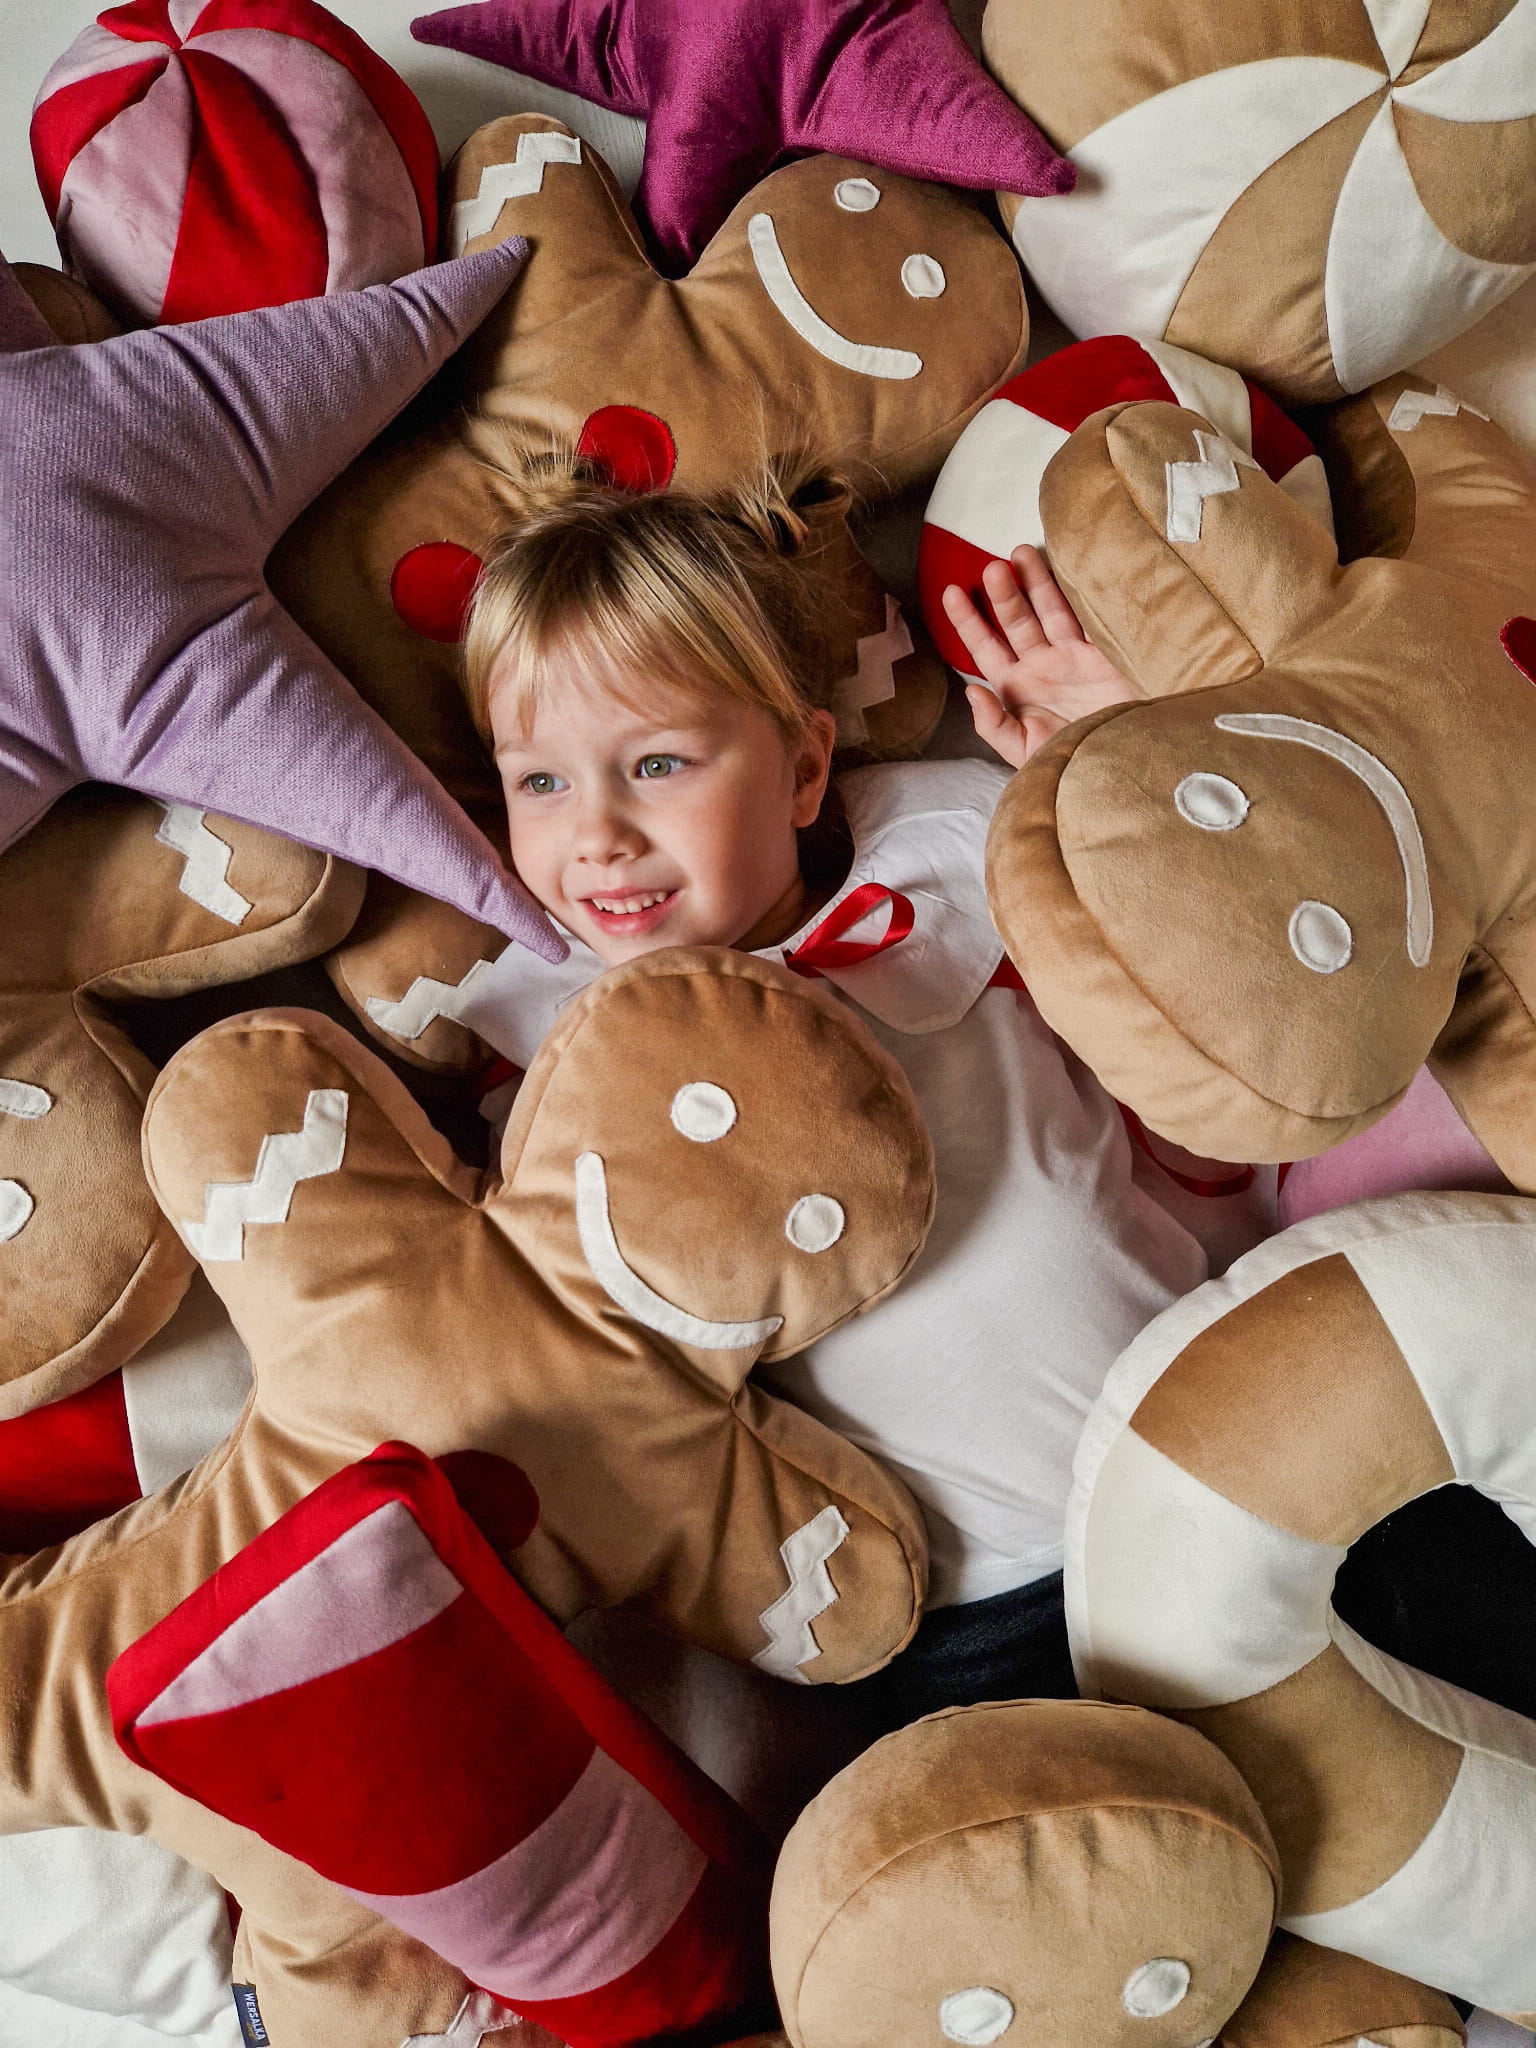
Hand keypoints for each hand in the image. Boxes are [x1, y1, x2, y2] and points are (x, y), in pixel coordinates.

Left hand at [942, 545, 1131, 767]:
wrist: (1121, 767)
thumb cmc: (1069, 766)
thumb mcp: (1025, 753)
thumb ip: (995, 725)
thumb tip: (971, 690)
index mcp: (1015, 689)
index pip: (984, 648)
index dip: (967, 621)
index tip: (949, 592)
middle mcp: (1040, 667)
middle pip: (1014, 622)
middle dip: (1001, 594)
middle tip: (990, 567)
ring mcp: (1071, 657)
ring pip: (1047, 611)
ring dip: (1034, 582)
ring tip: (1019, 552)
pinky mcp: (1102, 653)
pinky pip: (1083, 616)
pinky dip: (1073, 593)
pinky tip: (1063, 568)